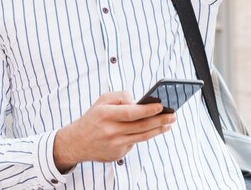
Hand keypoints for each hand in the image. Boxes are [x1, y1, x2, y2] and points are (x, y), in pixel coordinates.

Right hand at [53, 91, 175, 171]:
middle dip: (160, 120)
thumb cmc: (93, 117)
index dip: (148, 110)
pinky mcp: (118, 154)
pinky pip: (135, 143)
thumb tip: (139, 102)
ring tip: (169, 123)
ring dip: (158, 130)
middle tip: (173, 115)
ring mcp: (115, 145)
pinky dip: (145, 135)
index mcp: (105, 115)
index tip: (162, 106)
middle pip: (141, 126)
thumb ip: (121, 96)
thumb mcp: (102, 101)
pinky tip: (154, 129)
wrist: (77, 143)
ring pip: (142, 137)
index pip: (131, 113)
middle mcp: (111, 131)